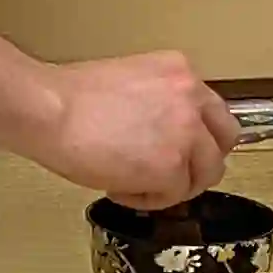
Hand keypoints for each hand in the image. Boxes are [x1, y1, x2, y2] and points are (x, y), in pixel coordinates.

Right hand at [27, 52, 239, 211]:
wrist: (49, 109)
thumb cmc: (69, 97)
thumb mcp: (130, 81)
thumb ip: (159, 102)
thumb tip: (162, 135)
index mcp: (180, 72)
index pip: (213, 111)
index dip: (198, 137)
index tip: (179, 151)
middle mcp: (192, 98)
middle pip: (224, 142)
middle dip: (199, 164)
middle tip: (167, 175)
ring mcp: (186, 133)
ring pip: (204, 174)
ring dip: (172, 185)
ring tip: (131, 181)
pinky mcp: (171, 167)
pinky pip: (173, 196)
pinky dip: (147, 199)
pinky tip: (117, 187)